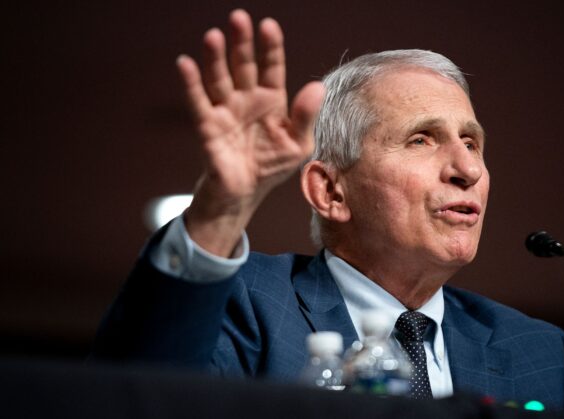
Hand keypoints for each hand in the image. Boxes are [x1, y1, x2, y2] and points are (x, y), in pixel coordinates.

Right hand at [176, 10, 323, 255]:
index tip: (268, 25)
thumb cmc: (272, 166)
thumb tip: (316, 86)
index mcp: (272, 101)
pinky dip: (191, 84)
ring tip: (213, 36)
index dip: (270, 48)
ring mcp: (226, 110)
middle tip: (238, 18)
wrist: (245, 193)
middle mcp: (247, 99)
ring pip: (219, 78)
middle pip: (243, 66)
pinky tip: (185, 64)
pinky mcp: (208, 127)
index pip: (271, 68)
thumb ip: (305, 117)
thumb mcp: (298, 144)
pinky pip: (198, 102)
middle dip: (241, 43)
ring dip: (215, 58)